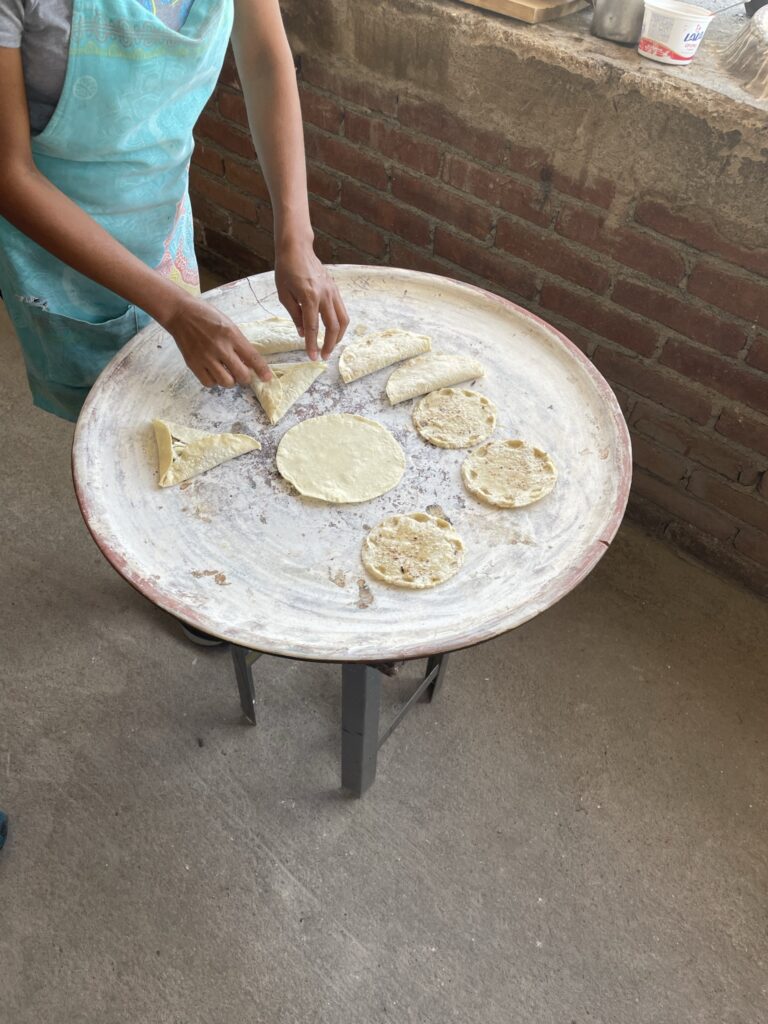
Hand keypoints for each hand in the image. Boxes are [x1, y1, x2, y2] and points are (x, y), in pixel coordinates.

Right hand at [161, 294, 271, 387]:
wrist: (180, 313)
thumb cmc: (206, 316)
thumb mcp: (228, 324)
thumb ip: (239, 342)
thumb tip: (250, 362)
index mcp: (231, 335)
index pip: (252, 357)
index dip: (262, 370)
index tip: (267, 378)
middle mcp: (220, 347)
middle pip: (241, 375)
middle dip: (245, 377)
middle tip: (242, 373)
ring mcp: (206, 357)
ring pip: (226, 382)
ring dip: (230, 380)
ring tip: (226, 372)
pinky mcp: (193, 364)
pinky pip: (209, 383)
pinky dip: (214, 381)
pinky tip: (213, 373)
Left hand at [274, 240, 348, 359]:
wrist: (297, 248)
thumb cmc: (286, 270)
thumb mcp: (284, 295)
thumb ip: (295, 315)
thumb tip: (303, 333)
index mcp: (309, 297)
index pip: (312, 327)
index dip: (312, 344)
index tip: (312, 358)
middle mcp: (324, 295)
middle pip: (333, 326)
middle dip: (330, 344)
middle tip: (324, 356)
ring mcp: (332, 291)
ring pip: (343, 319)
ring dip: (338, 336)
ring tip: (331, 346)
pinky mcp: (335, 289)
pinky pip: (342, 310)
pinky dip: (340, 324)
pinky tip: (333, 331)